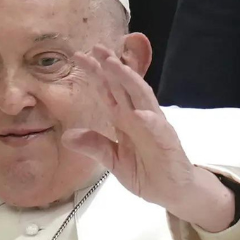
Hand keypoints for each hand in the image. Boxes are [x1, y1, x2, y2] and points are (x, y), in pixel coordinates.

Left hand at [63, 46, 234, 231]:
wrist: (172, 192)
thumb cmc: (146, 172)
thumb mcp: (113, 161)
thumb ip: (94, 146)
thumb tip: (67, 136)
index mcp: (124, 119)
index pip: (109, 91)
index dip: (95, 74)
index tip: (79, 57)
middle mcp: (139, 116)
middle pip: (124, 86)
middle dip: (111, 66)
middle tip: (96, 47)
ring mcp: (155, 126)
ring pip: (142, 97)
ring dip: (129, 80)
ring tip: (114, 65)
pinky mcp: (168, 142)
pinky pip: (158, 129)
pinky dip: (149, 120)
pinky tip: (139, 113)